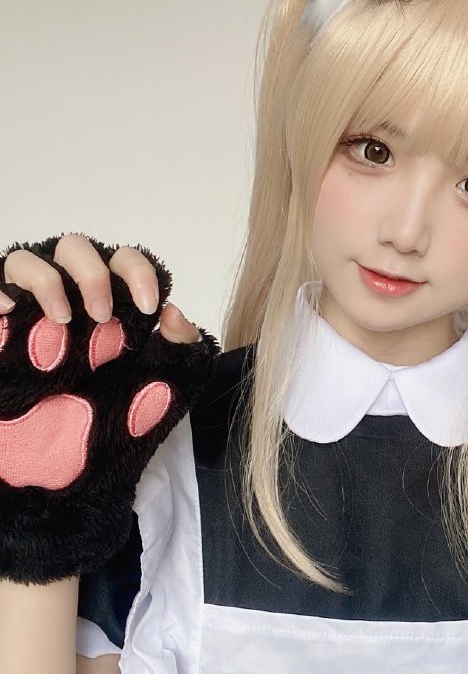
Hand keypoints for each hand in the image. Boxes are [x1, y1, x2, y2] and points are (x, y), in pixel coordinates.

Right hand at [0, 233, 218, 583]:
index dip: (139, 272)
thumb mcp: (157, 397)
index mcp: (114, 312)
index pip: (126, 263)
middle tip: (102, 316)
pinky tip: (11, 316)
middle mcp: (70, 307)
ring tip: (60, 319)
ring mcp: (28, 319)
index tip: (147, 308)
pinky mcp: (0, 336)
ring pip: (29, 261)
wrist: (55, 489)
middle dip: (92, 272)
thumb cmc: (108, 438)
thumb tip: (174, 313)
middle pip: (77, 249)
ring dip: (48, 279)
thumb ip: (177, 355)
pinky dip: (2, 293)